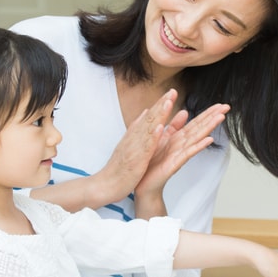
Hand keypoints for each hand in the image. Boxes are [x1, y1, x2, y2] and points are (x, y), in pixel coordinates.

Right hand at [90, 89, 177, 207]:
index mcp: (134, 135)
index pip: (149, 116)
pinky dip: (152, 137)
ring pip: (148, 129)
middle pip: (149, 118)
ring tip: (168, 102)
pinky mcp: (135, 161)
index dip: (160, 104)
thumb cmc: (118, 167)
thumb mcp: (128, 144)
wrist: (105, 185)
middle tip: (172, 91)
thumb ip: (137, 127)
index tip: (171, 92)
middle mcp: (133, 138)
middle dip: (161, 104)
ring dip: (158, 115)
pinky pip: (145, 147)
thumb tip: (146, 112)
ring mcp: (134, 148)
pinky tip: (160, 128)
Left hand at [134, 103, 229, 217]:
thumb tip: (185, 112)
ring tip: (221, 117)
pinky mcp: (174, 164)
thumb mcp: (163, 139)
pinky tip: (209, 140)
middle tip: (227, 107)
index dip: (207, 113)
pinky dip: (198, 146)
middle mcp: (182, 145)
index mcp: (178, 138)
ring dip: (209, 127)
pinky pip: (188, 153)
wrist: (144, 184)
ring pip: (197, 138)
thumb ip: (175, 126)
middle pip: (200, 128)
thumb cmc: (152, 163)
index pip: (196, 123)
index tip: (220, 104)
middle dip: (213, 117)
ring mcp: (180, 154)